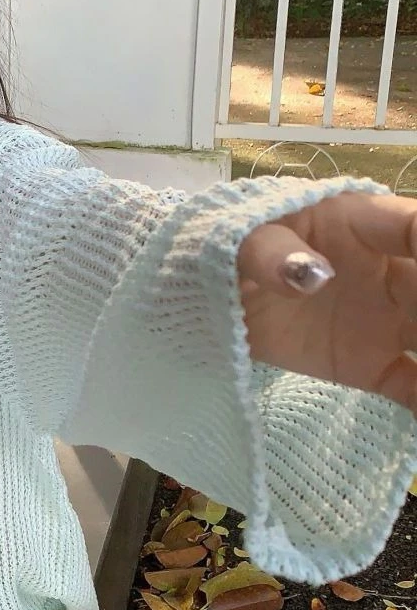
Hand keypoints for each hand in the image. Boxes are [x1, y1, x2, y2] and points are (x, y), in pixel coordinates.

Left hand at [239, 192, 416, 415]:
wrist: (212, 302)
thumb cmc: (232, 253)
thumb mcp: (241, 242)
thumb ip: (271, 253)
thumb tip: (310, 275)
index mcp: (364, 225)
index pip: (416, 227)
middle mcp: (391, 272)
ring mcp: (386, 321)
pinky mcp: (371, 366)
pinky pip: (411, 385)